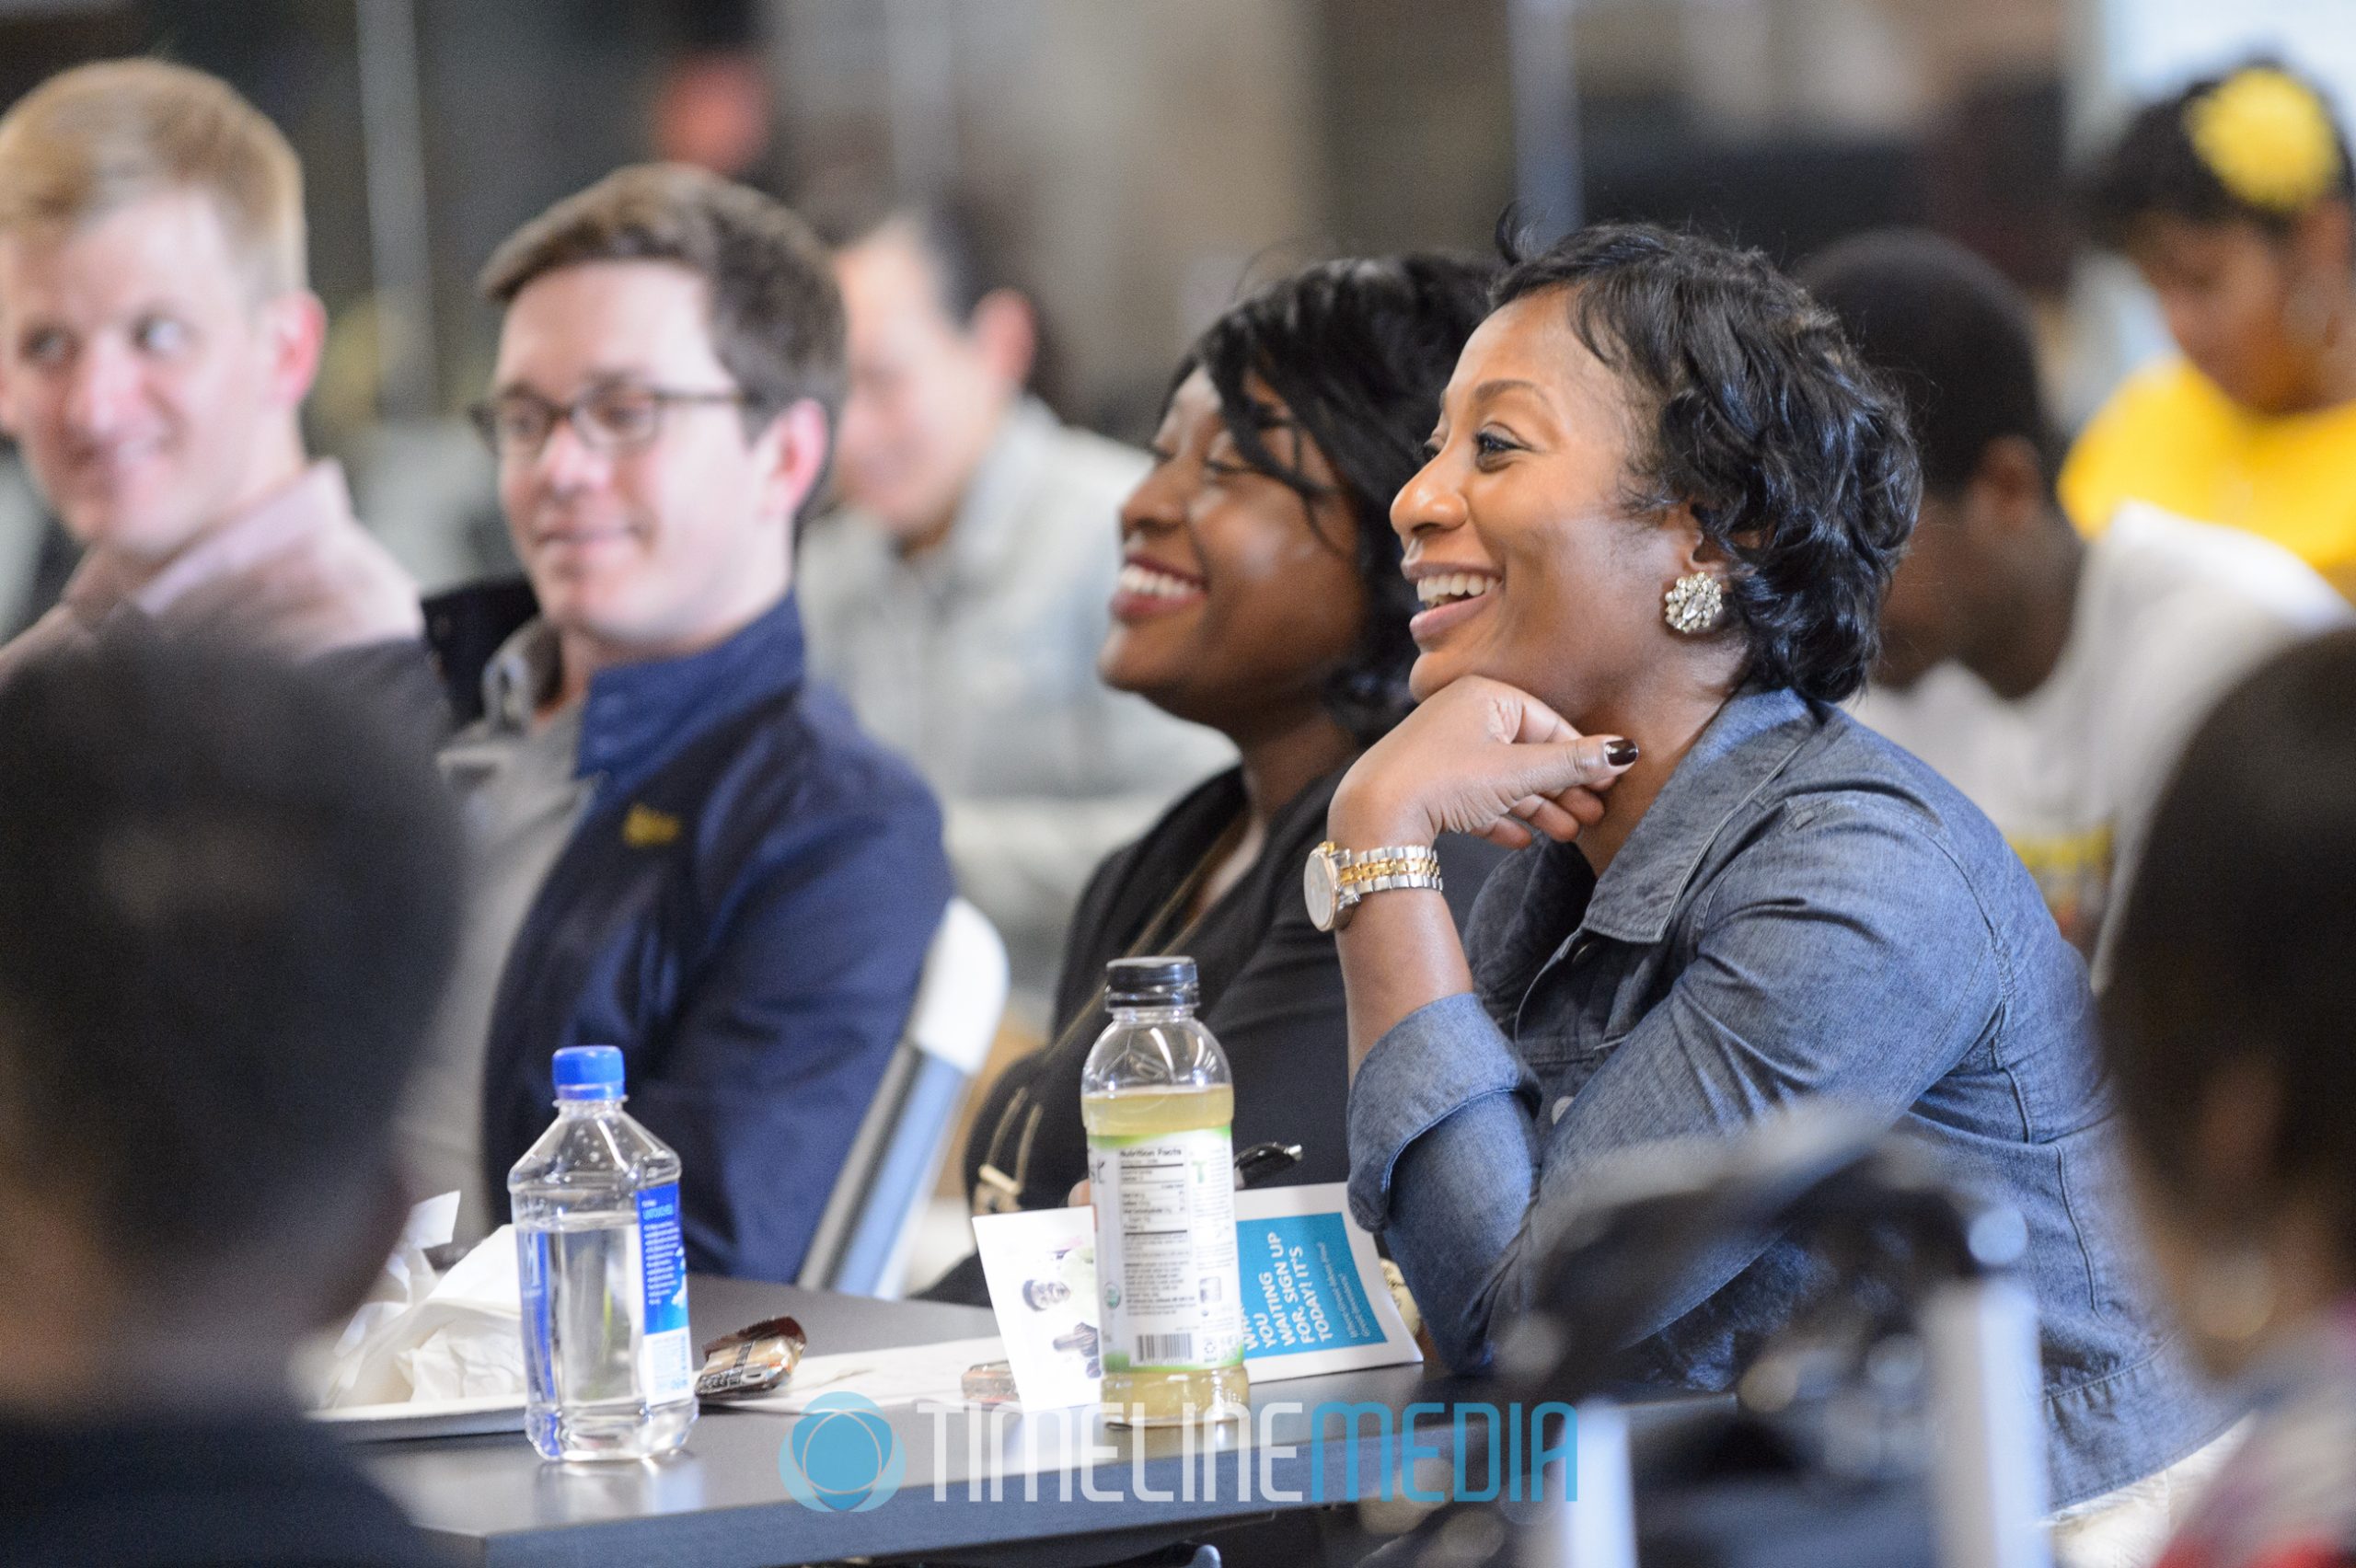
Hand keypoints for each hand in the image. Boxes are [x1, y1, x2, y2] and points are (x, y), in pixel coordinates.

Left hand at [1331, 676, 1635, 850]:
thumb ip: (1572, 763)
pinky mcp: (1425, 786)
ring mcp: (1442, 751)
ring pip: (1502, 780)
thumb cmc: (1446, 780)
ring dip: (1537, 808)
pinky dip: (1499, 819)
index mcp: (1485, 697)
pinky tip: (1521, 842)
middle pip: (1527, 754)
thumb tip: (1624, 751)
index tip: (1609, 785)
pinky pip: (1473, 801)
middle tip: (1595, 816)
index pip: (1548, 724)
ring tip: (1568, 835)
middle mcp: (1462, 716)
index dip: (1581, 757)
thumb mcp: (1517, 772)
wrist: (1373, 815)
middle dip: (1563, 788)